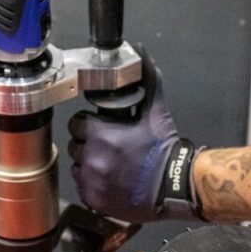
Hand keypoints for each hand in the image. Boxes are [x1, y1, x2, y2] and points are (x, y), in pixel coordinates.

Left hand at [67, 48, 199, 222]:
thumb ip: (146, 78)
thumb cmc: (164, 150)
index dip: (88, 124)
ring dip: (89, 164)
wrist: (175, 187)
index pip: (77, 124)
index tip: (101, 128)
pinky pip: (83, 187)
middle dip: (89, 144)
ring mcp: (92, 181)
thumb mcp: (155, 110)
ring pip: (77, 167)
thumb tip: (141, 51)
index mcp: (100, 135)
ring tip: (111, 164)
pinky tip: (111, 180)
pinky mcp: (94, 200)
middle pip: (76, 145)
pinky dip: (93, 184)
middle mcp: (92, 159)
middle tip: (110, 147)